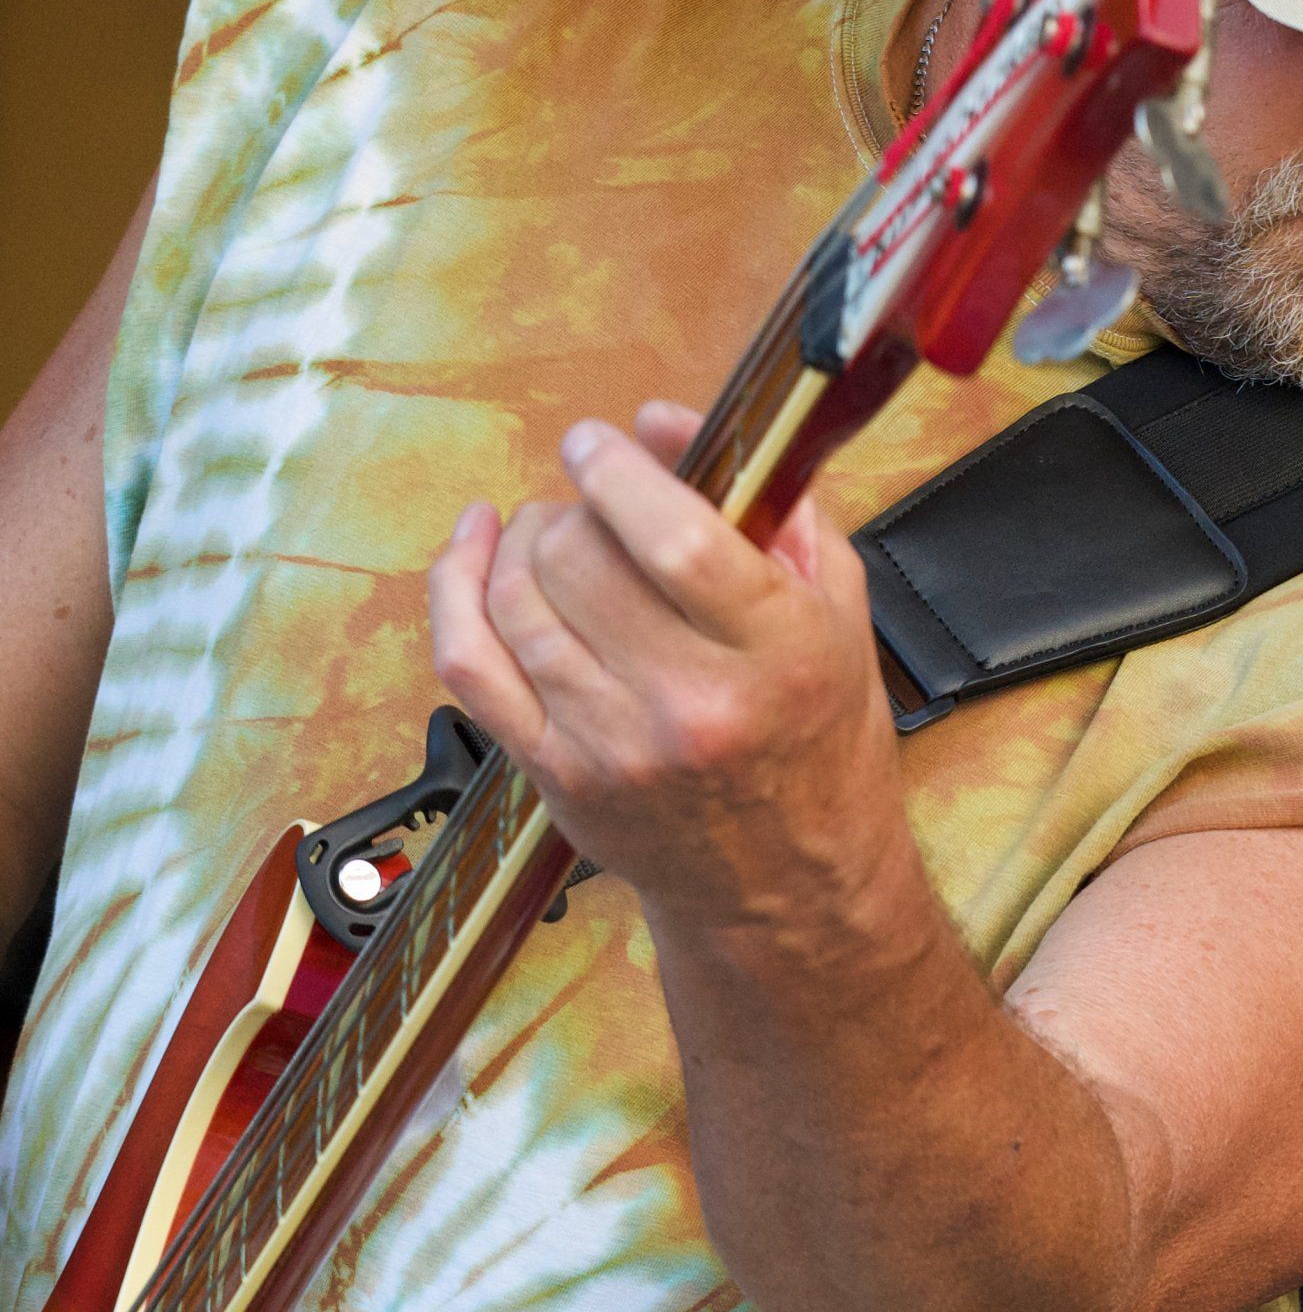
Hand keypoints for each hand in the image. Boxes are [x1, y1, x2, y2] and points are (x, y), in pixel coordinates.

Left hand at [427, 403, 907, 934]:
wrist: (789, 888)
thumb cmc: (819, 744)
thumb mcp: (837, 612)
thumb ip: (768, 505)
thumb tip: (663, 423)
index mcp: (776, 655)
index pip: (671, 537)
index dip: (617, 471)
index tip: (601, 445)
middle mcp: (690, 704)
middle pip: (580, 558)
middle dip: (576, 507)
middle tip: (597, 507)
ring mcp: (611, 745)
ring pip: (517, 597)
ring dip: (525, 541)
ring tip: (555, 535)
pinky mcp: (554, 773)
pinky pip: (468, 662)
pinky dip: (455, 589)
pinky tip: (472, 550)